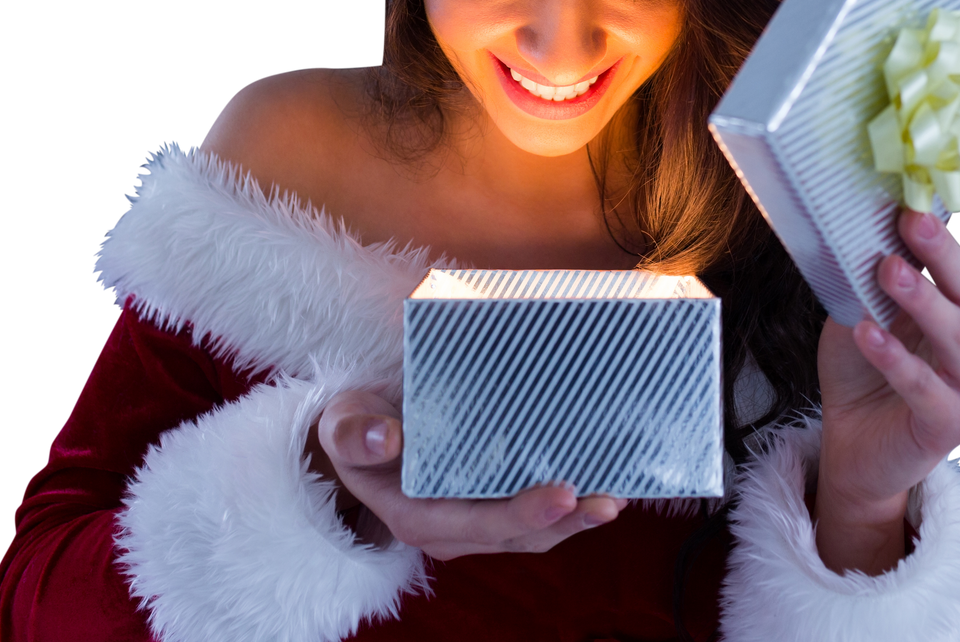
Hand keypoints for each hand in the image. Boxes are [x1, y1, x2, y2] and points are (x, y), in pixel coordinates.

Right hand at [310, 390, 628, 559]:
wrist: (358, 436)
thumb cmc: (354, 427)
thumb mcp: (342, 424)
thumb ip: (355, 434)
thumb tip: (386, 437)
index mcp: (416, 514)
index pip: (478, 522)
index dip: (524, 514)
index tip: (565, 493)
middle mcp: (450, 528)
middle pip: (517, 536)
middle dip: (566, 522)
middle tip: (609, 500)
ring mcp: (471, 519)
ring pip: (531, 531)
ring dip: (575, 518)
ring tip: (617, 497)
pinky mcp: (486, 503)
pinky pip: (531, 512)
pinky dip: (566, 504)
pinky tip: (599, 482)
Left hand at [813, 172, 959, 573]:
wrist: (851, 435)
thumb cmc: (866, 354)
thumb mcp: (866, 294)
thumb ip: (880, 257)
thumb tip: (870, 198)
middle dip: (946, 252)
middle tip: (912, 220)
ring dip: (924, 301)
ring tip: (886, 271)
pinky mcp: (953, 425)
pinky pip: (928, 388)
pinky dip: (897, 360)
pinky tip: (866, 334)